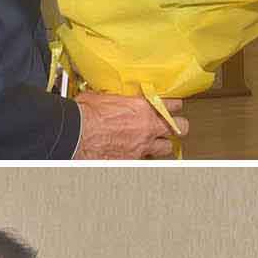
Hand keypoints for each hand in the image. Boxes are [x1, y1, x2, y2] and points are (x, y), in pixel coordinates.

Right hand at [73, 91, 187, 158]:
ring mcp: (142, 146)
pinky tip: (138, 156)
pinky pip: (146, 160)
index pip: (172, 104)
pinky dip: (143, 158)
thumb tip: (111, 98)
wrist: (77, 134)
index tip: (173, 106)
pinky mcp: (133, 161)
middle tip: (173, 126)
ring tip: (158, 143)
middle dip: (177, 127)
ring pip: (167, 148)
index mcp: (142, 107)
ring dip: (163, 144)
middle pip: (180, 127)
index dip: (174, 105)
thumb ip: (115, 99)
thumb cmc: (86, 114)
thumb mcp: (102, 97)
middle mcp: (147, 127)